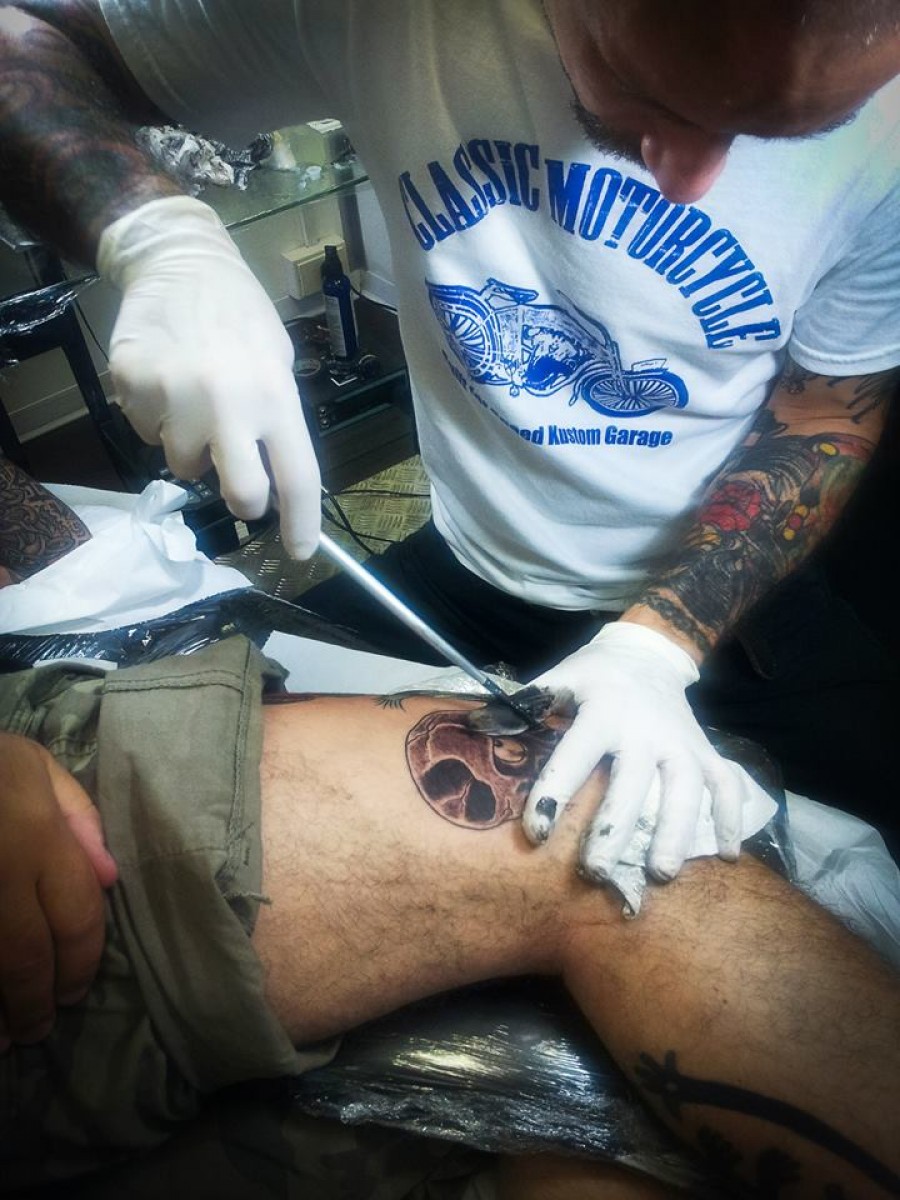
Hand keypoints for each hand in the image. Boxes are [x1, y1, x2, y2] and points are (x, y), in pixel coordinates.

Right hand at [0, 731, 116, 1049]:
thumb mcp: (34, 766)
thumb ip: (77, 816)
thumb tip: (108, 877)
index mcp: (37, 837)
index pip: (76, 916)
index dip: (81, 962)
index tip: (76, 991)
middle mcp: (1, 874)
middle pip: (25, 957)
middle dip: (36, 1001)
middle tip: (41, 1028)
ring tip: (4, 1040)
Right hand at [97, 196, 321, 558]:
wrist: (178, 261)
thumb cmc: (240, 316)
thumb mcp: (277, 361)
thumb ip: (275, 419)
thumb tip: (274, 479)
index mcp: (274, 396)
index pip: (297, 476)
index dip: (301, 523)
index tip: (299, 553)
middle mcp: (227, 403)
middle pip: (241, 494)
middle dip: (244, 500)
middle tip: (241, 484)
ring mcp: (174, 398)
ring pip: (184, 466)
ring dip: (191, 447)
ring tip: (194, 399)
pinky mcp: (132, 388)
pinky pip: (146, 434)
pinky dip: (156, 420)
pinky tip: (165, 382)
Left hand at [521, 622, 743, 882]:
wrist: (649, 651)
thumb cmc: (594, 674)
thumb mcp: (559, 677)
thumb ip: (524, 704)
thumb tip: (475, 725)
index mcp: (604, 711)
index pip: (576, 755)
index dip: (554, 792)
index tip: (536, 834)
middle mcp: (647, 728)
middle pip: (634, 782)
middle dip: (615, 828)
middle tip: (595, 870)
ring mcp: (683, 741)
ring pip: (686, 789)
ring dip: (676, 832)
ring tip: (661, 873)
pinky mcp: (707, 750)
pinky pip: (726, 784)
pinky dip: (733, 816)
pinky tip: (730, 854)